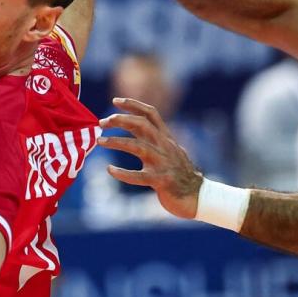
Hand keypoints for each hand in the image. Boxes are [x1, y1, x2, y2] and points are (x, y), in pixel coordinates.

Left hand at [98, 98, 202, 219]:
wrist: (198, 196)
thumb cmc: (179, 174)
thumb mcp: (169, 151)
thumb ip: (154, 139)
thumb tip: (135, 127)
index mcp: (166, 138)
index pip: (150, 114)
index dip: (133, 104)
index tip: (115, 100)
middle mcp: (165, 147)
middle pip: (142, 125)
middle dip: (121, 120)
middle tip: (102, 122)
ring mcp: (163, 163)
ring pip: (138, 147)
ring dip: (117, 142)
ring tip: (100, 141)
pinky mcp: (161, 181)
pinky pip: (139, 175)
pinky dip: (123, 172)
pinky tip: (110, 170)